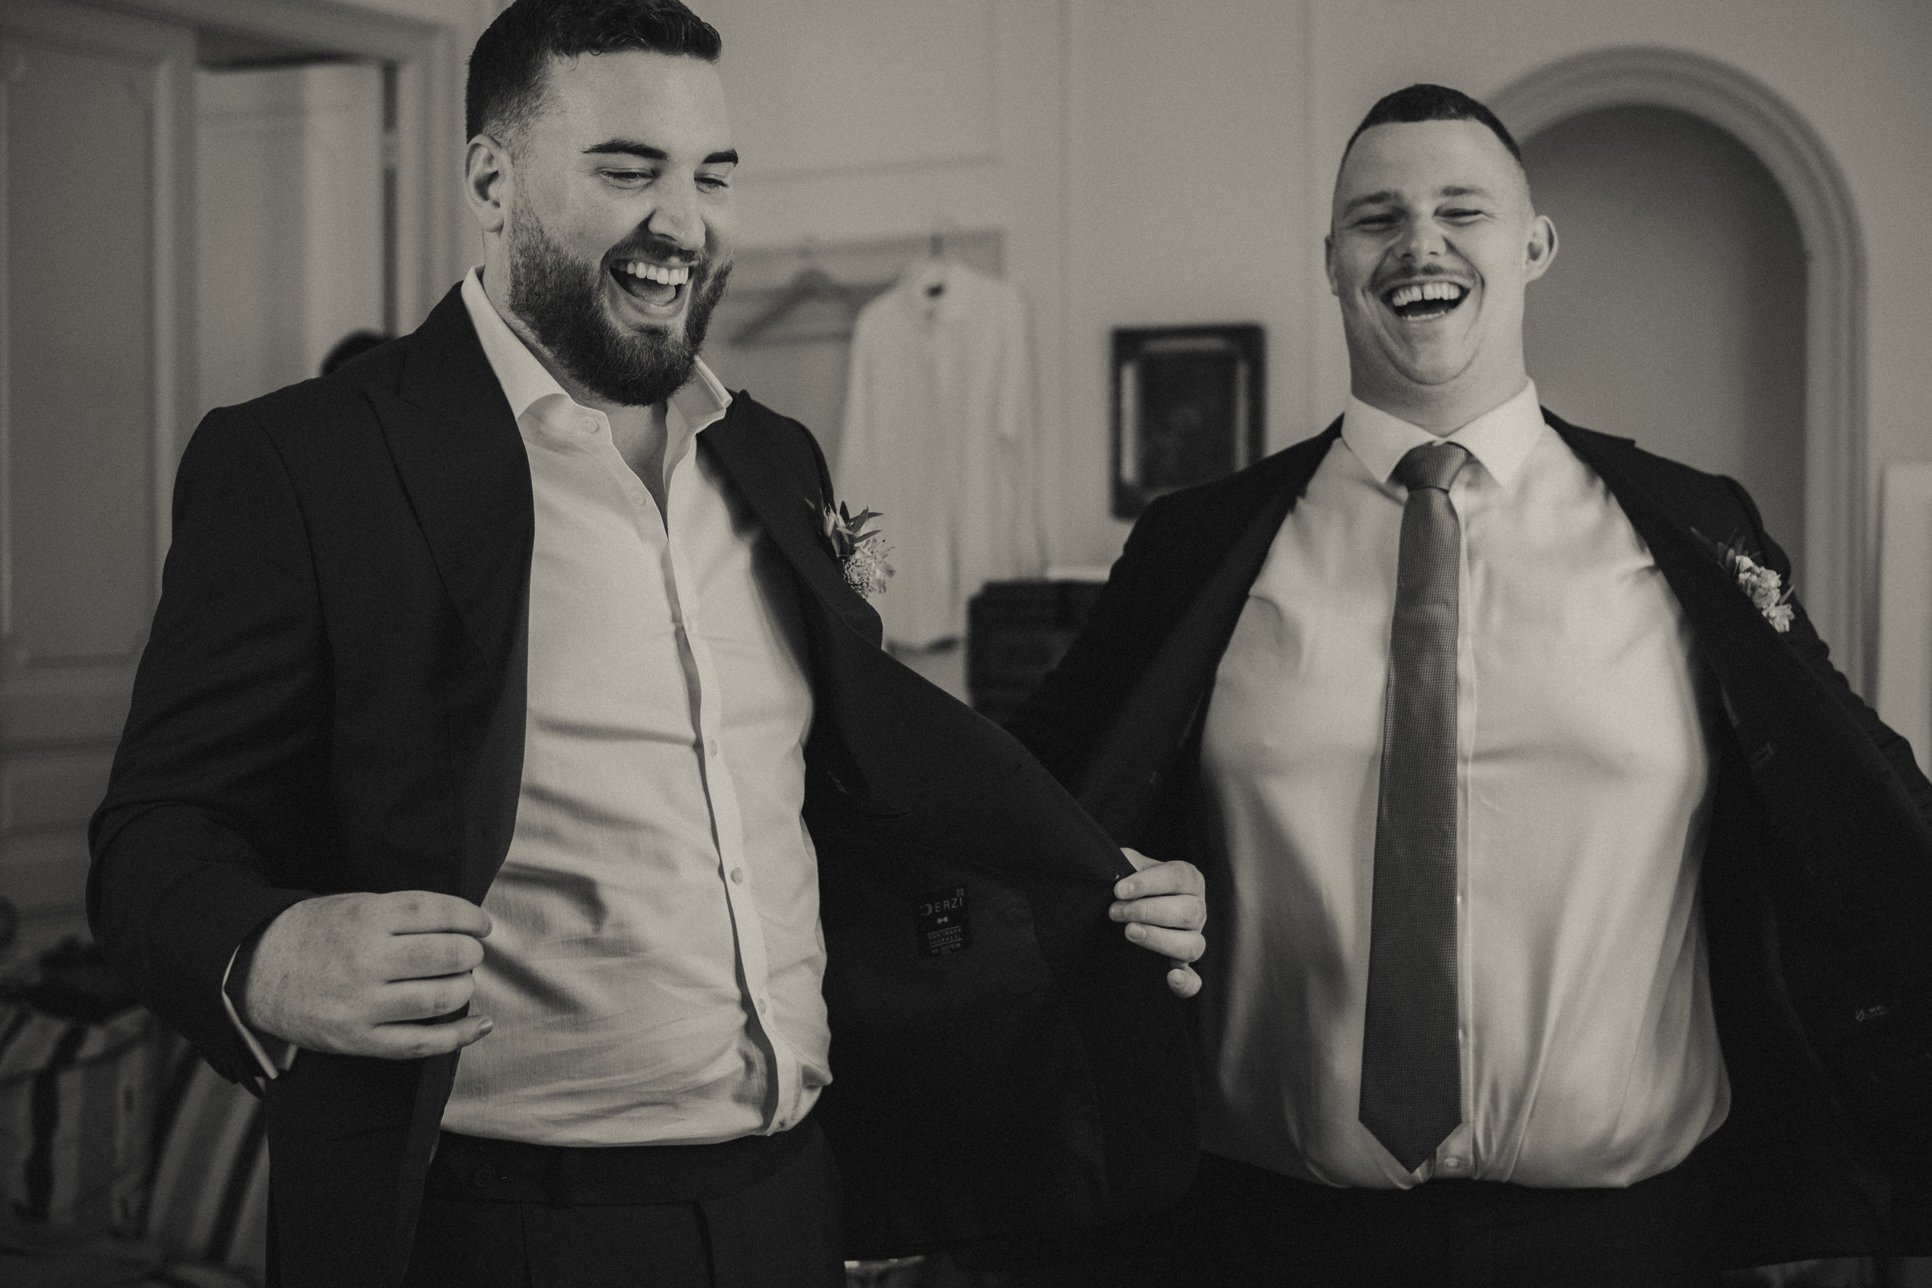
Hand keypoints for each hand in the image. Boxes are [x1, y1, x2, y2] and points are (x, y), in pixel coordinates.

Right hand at [231, 891, 494, 1059]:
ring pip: (440, 999)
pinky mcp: (357, 1039)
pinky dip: (459, 1036)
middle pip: (446, 955)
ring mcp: (361, 1004)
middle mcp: (365, 960)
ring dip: (464, 988)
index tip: (481, 925)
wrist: (253, 971)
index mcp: (366, 918)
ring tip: (459, 981)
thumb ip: (404, 914)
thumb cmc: (315, 934)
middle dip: (470, 954)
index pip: (437, 913)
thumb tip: (465, 925)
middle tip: (468, 953)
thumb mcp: (355, 905)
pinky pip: (421, 1043)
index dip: (470, 918)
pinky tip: (480, 1024)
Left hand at [1110, 848, 1205, 997]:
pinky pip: (1194, 981)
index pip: (1177, 878)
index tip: (1119, 890)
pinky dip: (1187, 983)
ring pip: (1192, 945)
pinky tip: (1171, 978)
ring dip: (1159, 939)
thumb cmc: (1128, 883)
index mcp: (1188, 880)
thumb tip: (1113, 869)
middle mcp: (1196, 910)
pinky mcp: (1182, 966)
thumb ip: (1124, 863)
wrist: (1121, 905)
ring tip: (1130, 932)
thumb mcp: (1128, 865)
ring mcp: (1192, 939)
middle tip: (1116, 912)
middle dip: (1148, 911)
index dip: (1148, 883)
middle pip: (1187, 912)